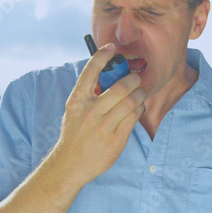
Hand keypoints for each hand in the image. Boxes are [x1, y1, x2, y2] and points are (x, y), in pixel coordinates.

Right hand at [51, 43, 145, 185]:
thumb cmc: (75, 134)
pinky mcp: (115, 140)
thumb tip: (109, 73)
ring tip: (140, 93)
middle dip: (134, 79)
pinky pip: (134, 117)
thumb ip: (89, 94)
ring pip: (132, 101)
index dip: (103, 56)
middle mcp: (90, 112)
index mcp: (77, 101)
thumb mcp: (74, 111)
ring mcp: (103, 127)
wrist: (70, 164)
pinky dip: (139, 109)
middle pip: (122, 86)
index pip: (90, 71)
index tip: (112, 48)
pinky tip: (137, 108)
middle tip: (137, 79)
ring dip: (141, 94)